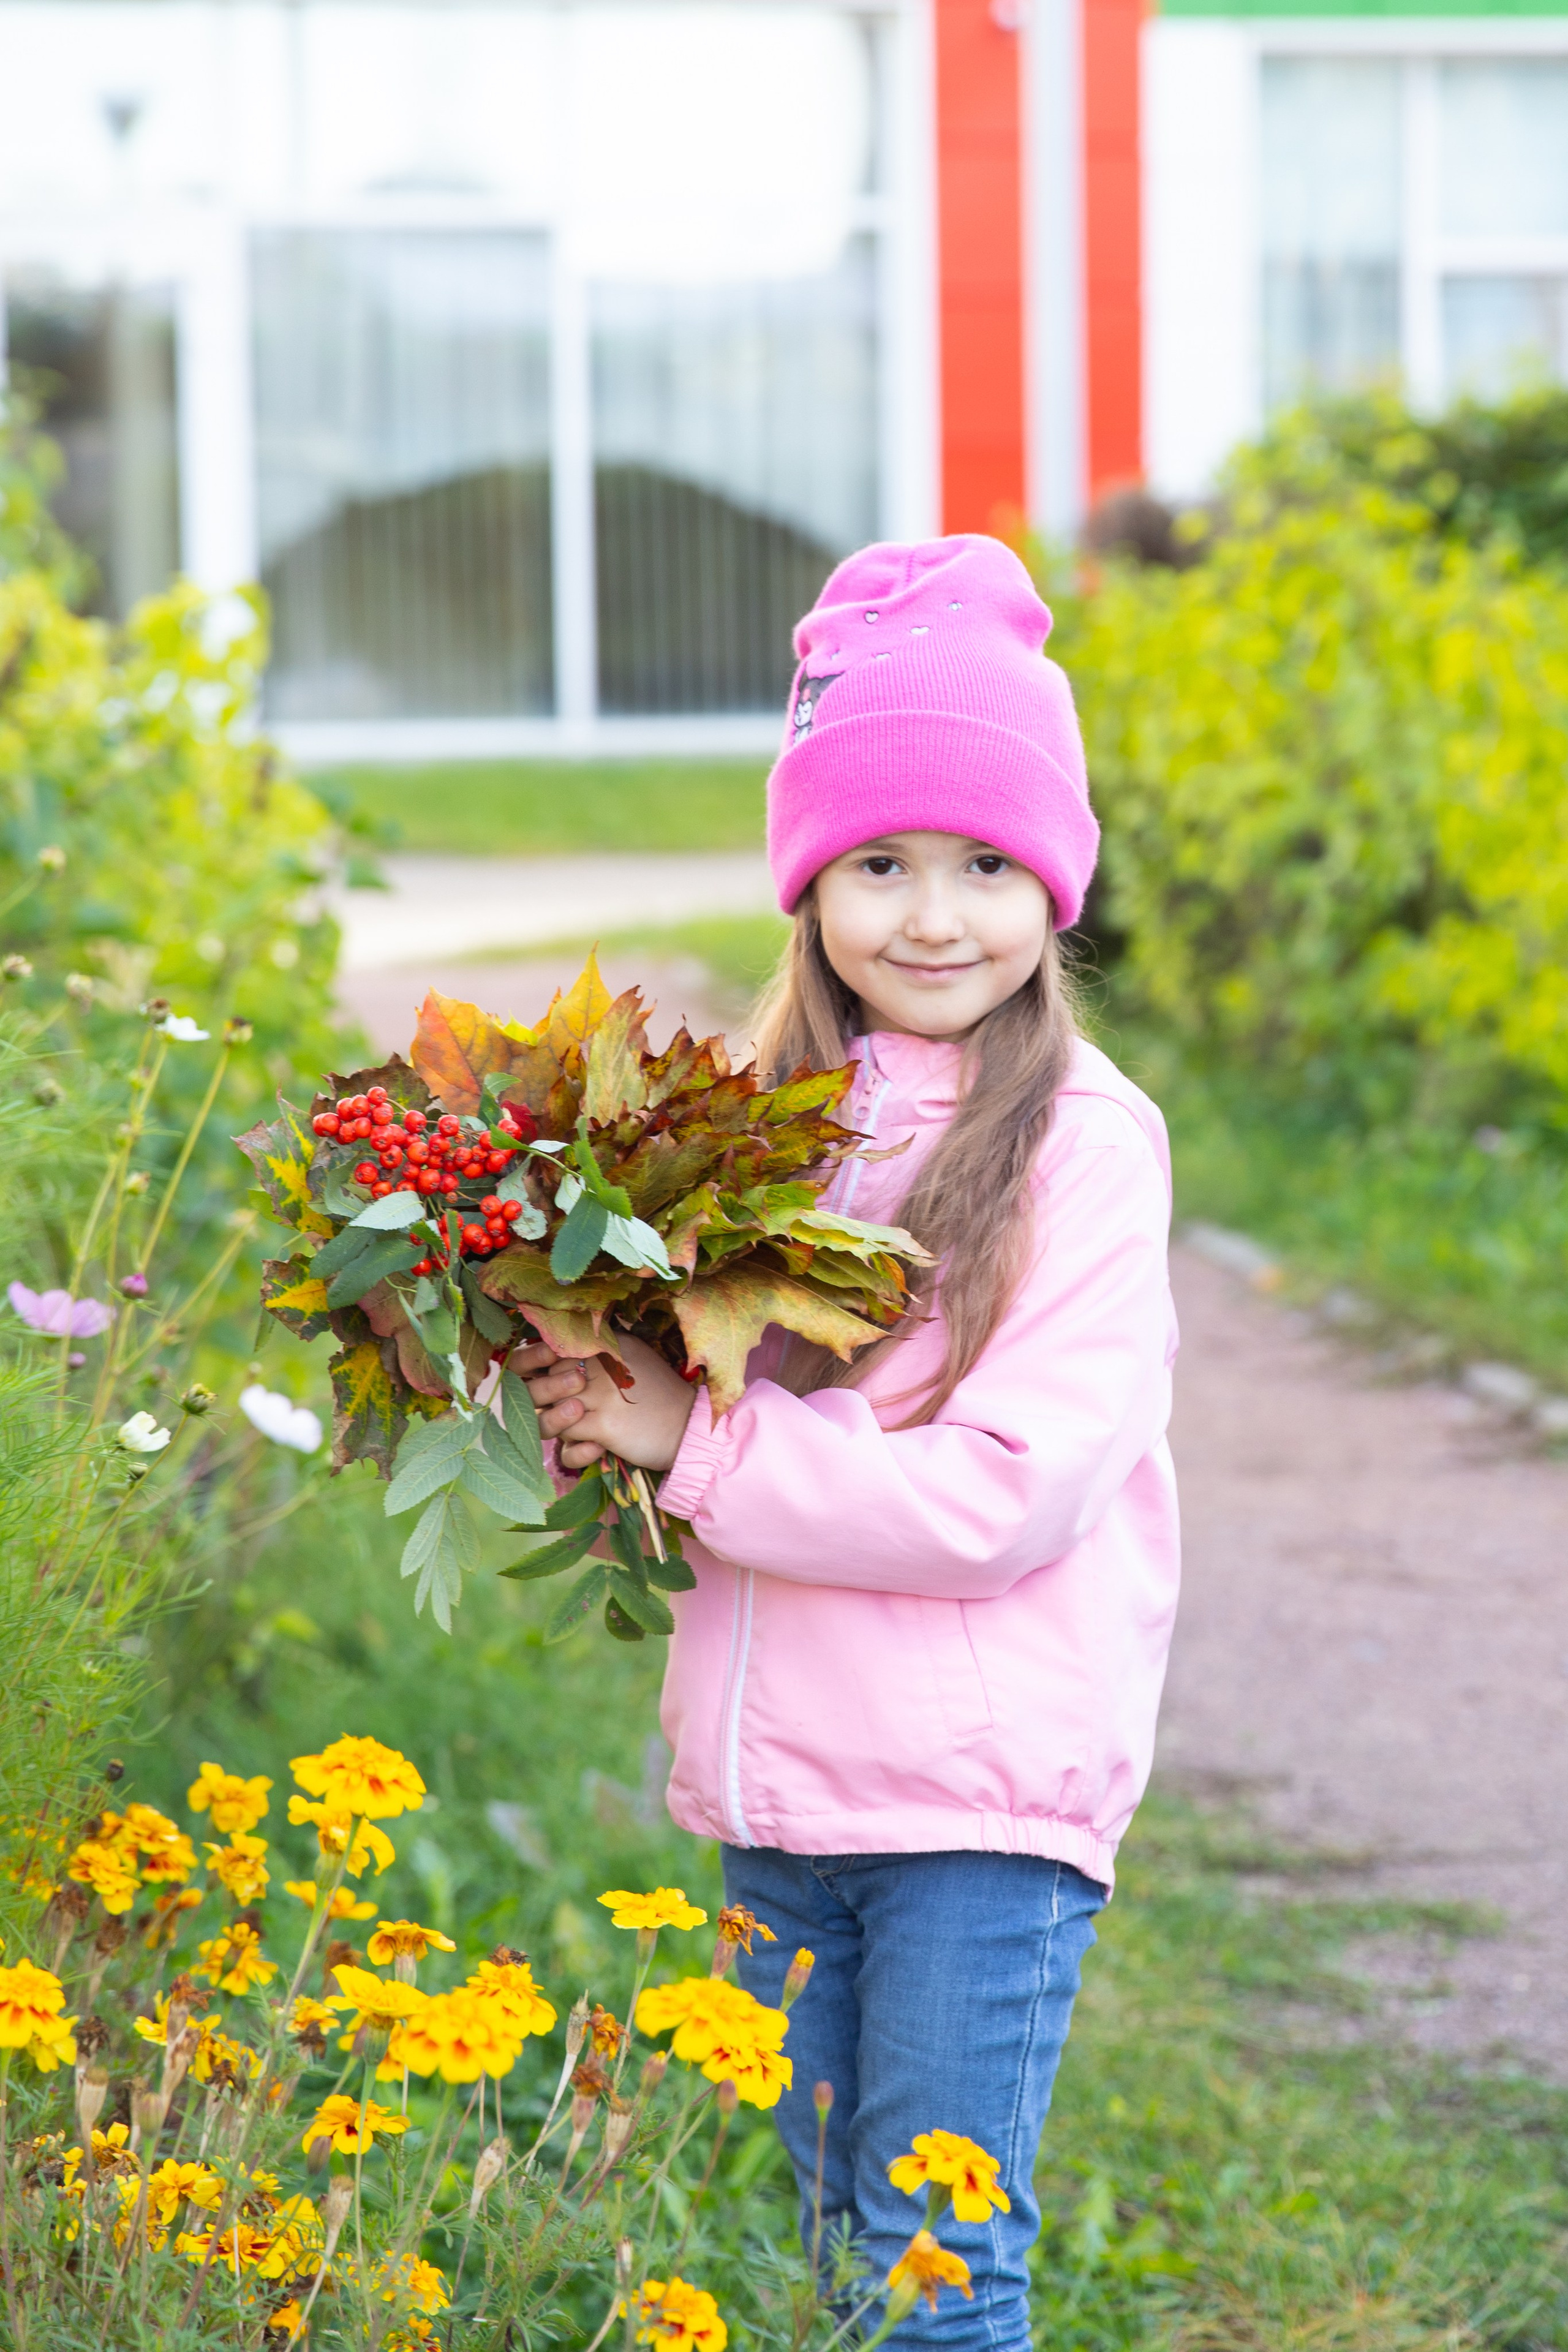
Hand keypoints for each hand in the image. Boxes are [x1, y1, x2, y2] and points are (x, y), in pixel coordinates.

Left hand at [513, 1332, 698, 1475]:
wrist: (688, 1428)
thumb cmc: (660, 1395)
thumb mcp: (635, 1358)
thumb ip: (603, 1350)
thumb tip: (561, 1352)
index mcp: (608, 1346)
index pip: (557, 1351)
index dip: (549, 1368)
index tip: (560, 1383)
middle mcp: (601, 1365)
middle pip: (550, 1379)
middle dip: (551, 1397)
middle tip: (570, 1408)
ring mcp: (601, 1396)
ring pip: (553, 1407)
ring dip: (560, 1421)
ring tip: (580, 1424)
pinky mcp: (603, 1426)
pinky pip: (566, 1435)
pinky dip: (572, 1444)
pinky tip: (591, 1442)